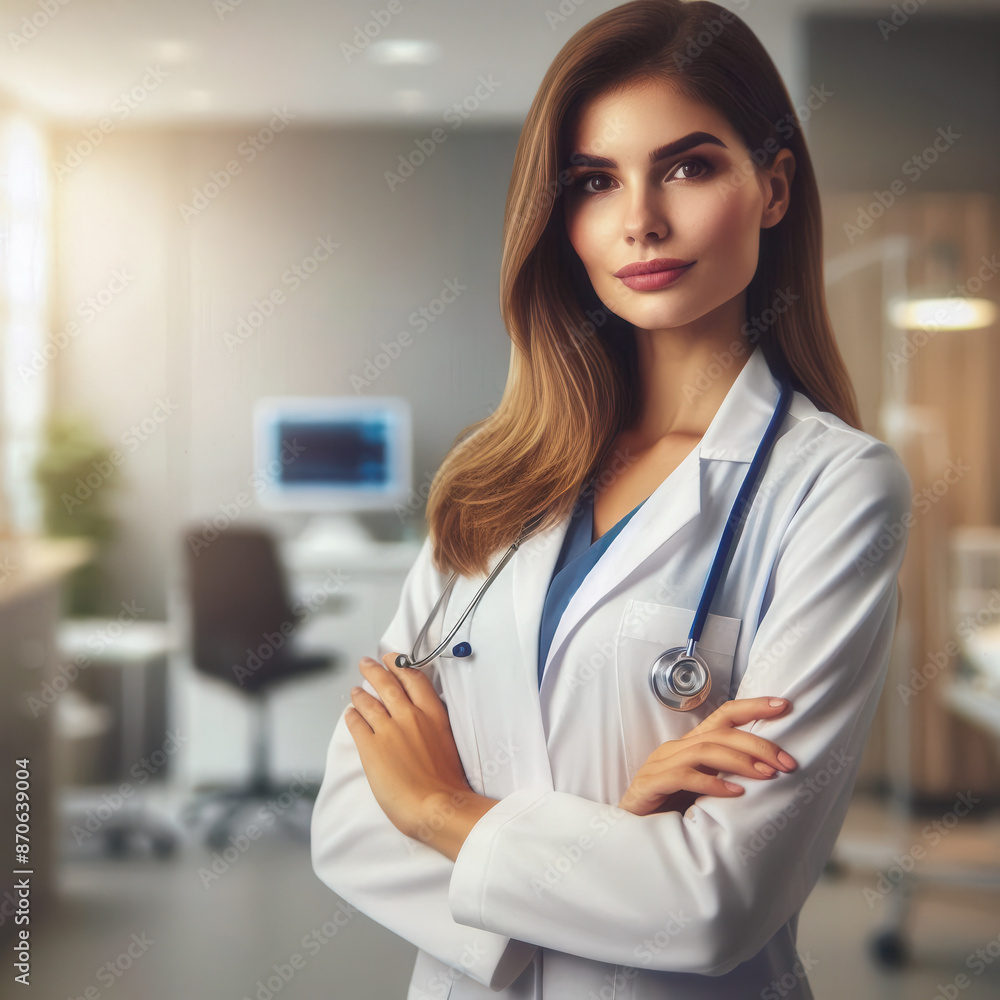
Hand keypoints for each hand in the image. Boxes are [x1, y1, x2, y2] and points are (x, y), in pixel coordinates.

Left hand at [344, 653, 489, 848]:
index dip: (400, 665)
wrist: (436, 806)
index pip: (414, 679)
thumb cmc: (448, 784)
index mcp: (434, 714)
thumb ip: (434, 727)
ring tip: (355, 689)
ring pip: (369, 701)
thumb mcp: (448, 743)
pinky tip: (350, 713)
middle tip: (367, 664)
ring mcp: (389, 729)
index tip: (393, 659)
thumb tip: (424, 723)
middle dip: (375, 670)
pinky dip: (352, 715)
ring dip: (360, 693)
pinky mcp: (371, 746)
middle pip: (388, 684)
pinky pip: (356, 723)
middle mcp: (410, 716)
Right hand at [617, 697, 796, 815]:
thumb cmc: (672, 808)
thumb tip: (770, 771)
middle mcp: (677, 748)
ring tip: (767, 775)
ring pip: (706, 750)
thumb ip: (726, 774)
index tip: (783, 705)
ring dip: (740, 761)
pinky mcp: (652, 782)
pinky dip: (712, 783)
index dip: (752, 707)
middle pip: (721, 733)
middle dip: (758, 744)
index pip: (724, 715)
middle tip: (787, 762)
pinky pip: (685, 776)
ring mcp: (662, 763)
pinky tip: (734, 793)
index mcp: (692, 744)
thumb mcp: (705, 787)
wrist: (633, 829)